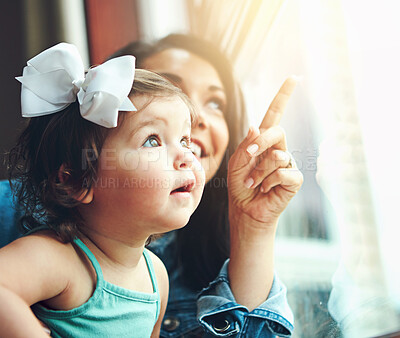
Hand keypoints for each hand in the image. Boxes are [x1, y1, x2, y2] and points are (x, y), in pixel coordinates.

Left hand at [228, 77, 302, 228]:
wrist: (245, 209)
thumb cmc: (239, 185)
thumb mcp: (236, 162)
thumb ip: (246, 144)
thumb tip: (255, 126)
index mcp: (264, 141)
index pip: (275, 114)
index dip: (283, 96)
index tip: (293, 78)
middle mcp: (279, 149)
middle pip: (277, 131)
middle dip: (261, 143)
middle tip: (248, 156)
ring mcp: (288, 164)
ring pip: (278, 156)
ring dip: (259, 171)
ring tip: (253, 183)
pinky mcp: (294, 179)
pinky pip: (284, 173)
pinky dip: (268, 182)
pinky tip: (264, 190)